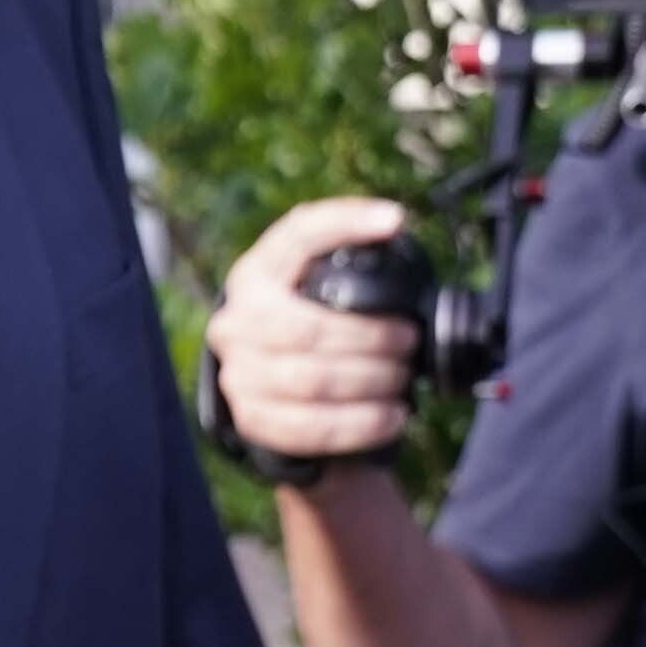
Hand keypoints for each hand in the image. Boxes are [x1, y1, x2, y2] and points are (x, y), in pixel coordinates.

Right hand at [210, 198, 425, 468]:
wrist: (267, 384)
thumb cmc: (309, 324)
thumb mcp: (315, 288)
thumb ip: (344, 264)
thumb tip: (396, 227)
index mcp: (257, 274)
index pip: (296, 236)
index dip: (345, 222)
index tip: (394, 219)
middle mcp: (237, 320)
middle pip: (309, 328)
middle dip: (373, 337)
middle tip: (408, 341)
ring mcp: (238, 373)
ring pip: (313, 381)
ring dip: (371, 382)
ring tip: (403, 381)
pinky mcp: (251, 418)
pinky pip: (310, 427)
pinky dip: (361, 424)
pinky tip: (392, 417)